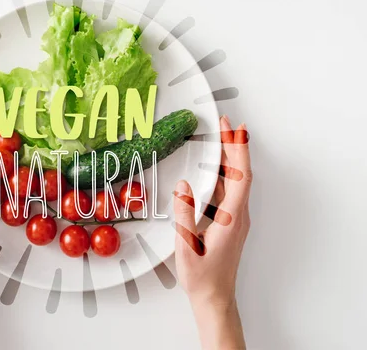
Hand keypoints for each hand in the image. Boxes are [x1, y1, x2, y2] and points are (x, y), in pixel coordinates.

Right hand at [173, 115, 251, 348]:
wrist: (214, 298)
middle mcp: (239, 216)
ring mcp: (236, 220)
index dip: (238, 150)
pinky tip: (210, 172)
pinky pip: (229, 193)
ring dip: (228, 161)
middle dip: (234, 147)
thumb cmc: (202, 276)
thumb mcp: (186, 245)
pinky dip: (222, 177)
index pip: (241, 176)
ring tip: (217, 142)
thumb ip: (184, 213)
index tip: (233, 129)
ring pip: (235, 183)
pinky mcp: (230, 224)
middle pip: (241, 174)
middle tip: (224, 126)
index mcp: (233, 218)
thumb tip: (183, 186)